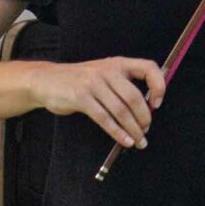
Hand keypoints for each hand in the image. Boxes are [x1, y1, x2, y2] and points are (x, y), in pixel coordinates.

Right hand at [29, 54, 164, 150]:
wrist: (46, 80)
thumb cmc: (79, 81)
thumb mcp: (102, 74)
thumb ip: (122, 85)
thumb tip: (147, 109)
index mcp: (117, 63)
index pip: (148, 68)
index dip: (158, 86)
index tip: (157, 105)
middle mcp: (107, 71)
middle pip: (134, 97)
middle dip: (144, 118)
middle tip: (146, 131)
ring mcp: (93, 83)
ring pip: (120, 110)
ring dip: (133, 129)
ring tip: (139, 141)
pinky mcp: (81, 97)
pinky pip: (104, 118)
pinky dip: (117, 132)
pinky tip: (124, 141)